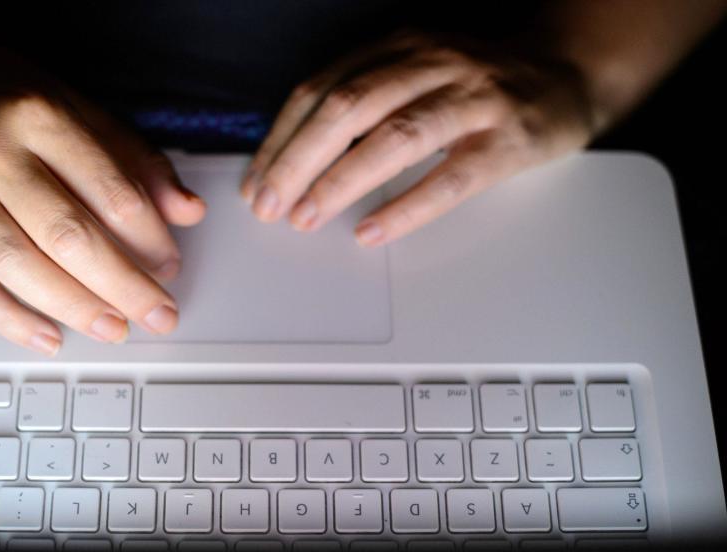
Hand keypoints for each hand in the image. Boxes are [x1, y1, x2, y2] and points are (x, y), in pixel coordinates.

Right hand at [0, 39, 204, 354]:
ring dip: (71, 306)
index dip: (149, 239)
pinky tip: (46, 336)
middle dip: (121, 285)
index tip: (170, 268)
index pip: (110, 190)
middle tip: (156, 315)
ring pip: (15, 262)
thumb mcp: (77, 108)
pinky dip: (6, 317)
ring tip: (111, 328)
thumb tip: (187, 211)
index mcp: (39, 115)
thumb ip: (135, 160)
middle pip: (66, 233)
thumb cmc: (1, 95)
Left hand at [241, 32, 594, 245]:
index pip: (320, 90)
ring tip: (307, 218)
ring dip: (341, 181)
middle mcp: (431, 63)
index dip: (281, 139)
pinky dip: (405, 207)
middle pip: (347, 108)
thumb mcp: (414, 73)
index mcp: (397, 47)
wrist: (567, 74)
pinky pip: (449, 178)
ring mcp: (472, 99)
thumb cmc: (476, 86)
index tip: (255, 182)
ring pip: (394, 137)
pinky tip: (371, 232)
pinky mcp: (506, 141)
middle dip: (298, 161)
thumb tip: (293, 158)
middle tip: (269, 207)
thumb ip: (362, 99)